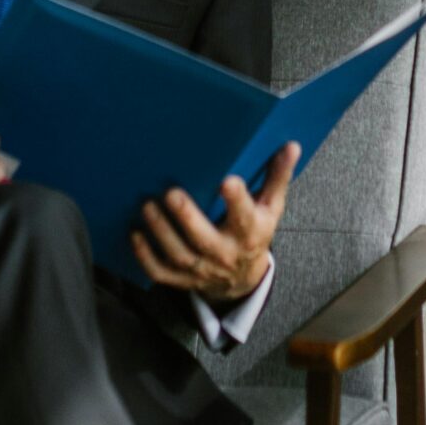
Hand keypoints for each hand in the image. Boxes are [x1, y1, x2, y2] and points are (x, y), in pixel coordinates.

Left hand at [130, 141, 299, 305]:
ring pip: (179, 254)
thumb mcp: (271, 208)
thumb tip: (290, 146)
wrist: (242, 279)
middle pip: (205, 239)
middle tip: (171, 193)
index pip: (245, 217)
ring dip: (161, 232)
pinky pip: (161, 272)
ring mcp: (202, 269)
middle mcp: (225, 254)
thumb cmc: (255, 232)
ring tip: (148, 206)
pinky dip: (145, 256)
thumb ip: (277, 177)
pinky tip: (135, 234)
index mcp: (250, 233)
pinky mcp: (182, 279)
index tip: (227, 181)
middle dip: (188, 217)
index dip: (237, 201)